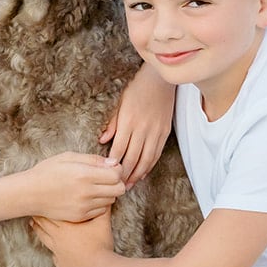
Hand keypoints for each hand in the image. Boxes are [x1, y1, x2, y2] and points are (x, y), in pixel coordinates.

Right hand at [24, 153, 124, 221]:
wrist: (30, 193)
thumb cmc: (47, 172)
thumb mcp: (68, 157)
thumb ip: (93, 159)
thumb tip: (113, 163)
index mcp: (84, 174)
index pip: (117, 175)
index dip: (116, 170)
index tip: (109, 168)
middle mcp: (87, 192)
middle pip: (119, 189)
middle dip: (116, 182)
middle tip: (106, 178)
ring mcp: (84, 206)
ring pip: (111, 200)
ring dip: (107, 193)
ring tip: (94, 187)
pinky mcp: (80, 216)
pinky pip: (101, 210)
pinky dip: (99, 203)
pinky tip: (88, 197)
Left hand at [32, 208, 113, 266]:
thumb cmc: (101, 244)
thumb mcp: (103, 223)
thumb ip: (103, 209)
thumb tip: (107, 196)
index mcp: (65, 227)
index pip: (50, 215)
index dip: (43, 208)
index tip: (38, 201)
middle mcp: (57, 239)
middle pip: (43, 226)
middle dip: (37, 217)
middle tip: (31, 210)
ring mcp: (58, 253)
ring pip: (44, 239)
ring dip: (38, 231)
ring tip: (33, 225)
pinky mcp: (62, 264)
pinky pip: (54, 256)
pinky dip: (52, 250)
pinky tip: (53, 248)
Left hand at [100, 65, 174, 186]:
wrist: (160, 80)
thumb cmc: (137, 89)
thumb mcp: (120, 103)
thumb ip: (112, 124)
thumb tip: (102, 140)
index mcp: (128, 121)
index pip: (119, 149)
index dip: (113, 164)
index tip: (107, 174)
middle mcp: (142, 129)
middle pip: (132, 158)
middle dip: (124, 174)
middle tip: (117, 185)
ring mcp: (155, 132)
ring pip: (146, 159)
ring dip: (137, 174)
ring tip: (129, 184)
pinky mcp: (164, 132)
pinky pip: (156, 153)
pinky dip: (149, 165)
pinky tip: (143, 172)